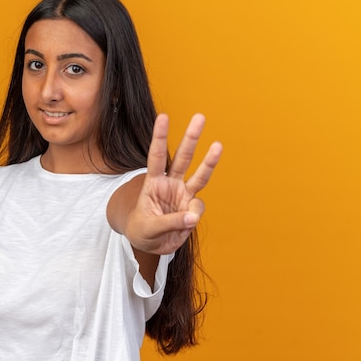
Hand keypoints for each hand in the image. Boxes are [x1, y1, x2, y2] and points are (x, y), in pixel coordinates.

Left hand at [124, 113, 222, 254]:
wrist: (149, 243)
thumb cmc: (142, 230)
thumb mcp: (149, 228)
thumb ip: (170, 222)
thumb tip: (192, 216)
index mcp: (153, 183)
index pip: (156, 157)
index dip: (160, 138)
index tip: (164, 117)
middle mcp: (170, 184)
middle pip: (182, 158)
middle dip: (191, 138)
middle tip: (199, 117)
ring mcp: (183, 194)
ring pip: (199, 175)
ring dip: (209, 160)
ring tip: (218, 145)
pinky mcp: (192, 207)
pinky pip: (198, 208)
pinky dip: (193, 215)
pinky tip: (184, 223)